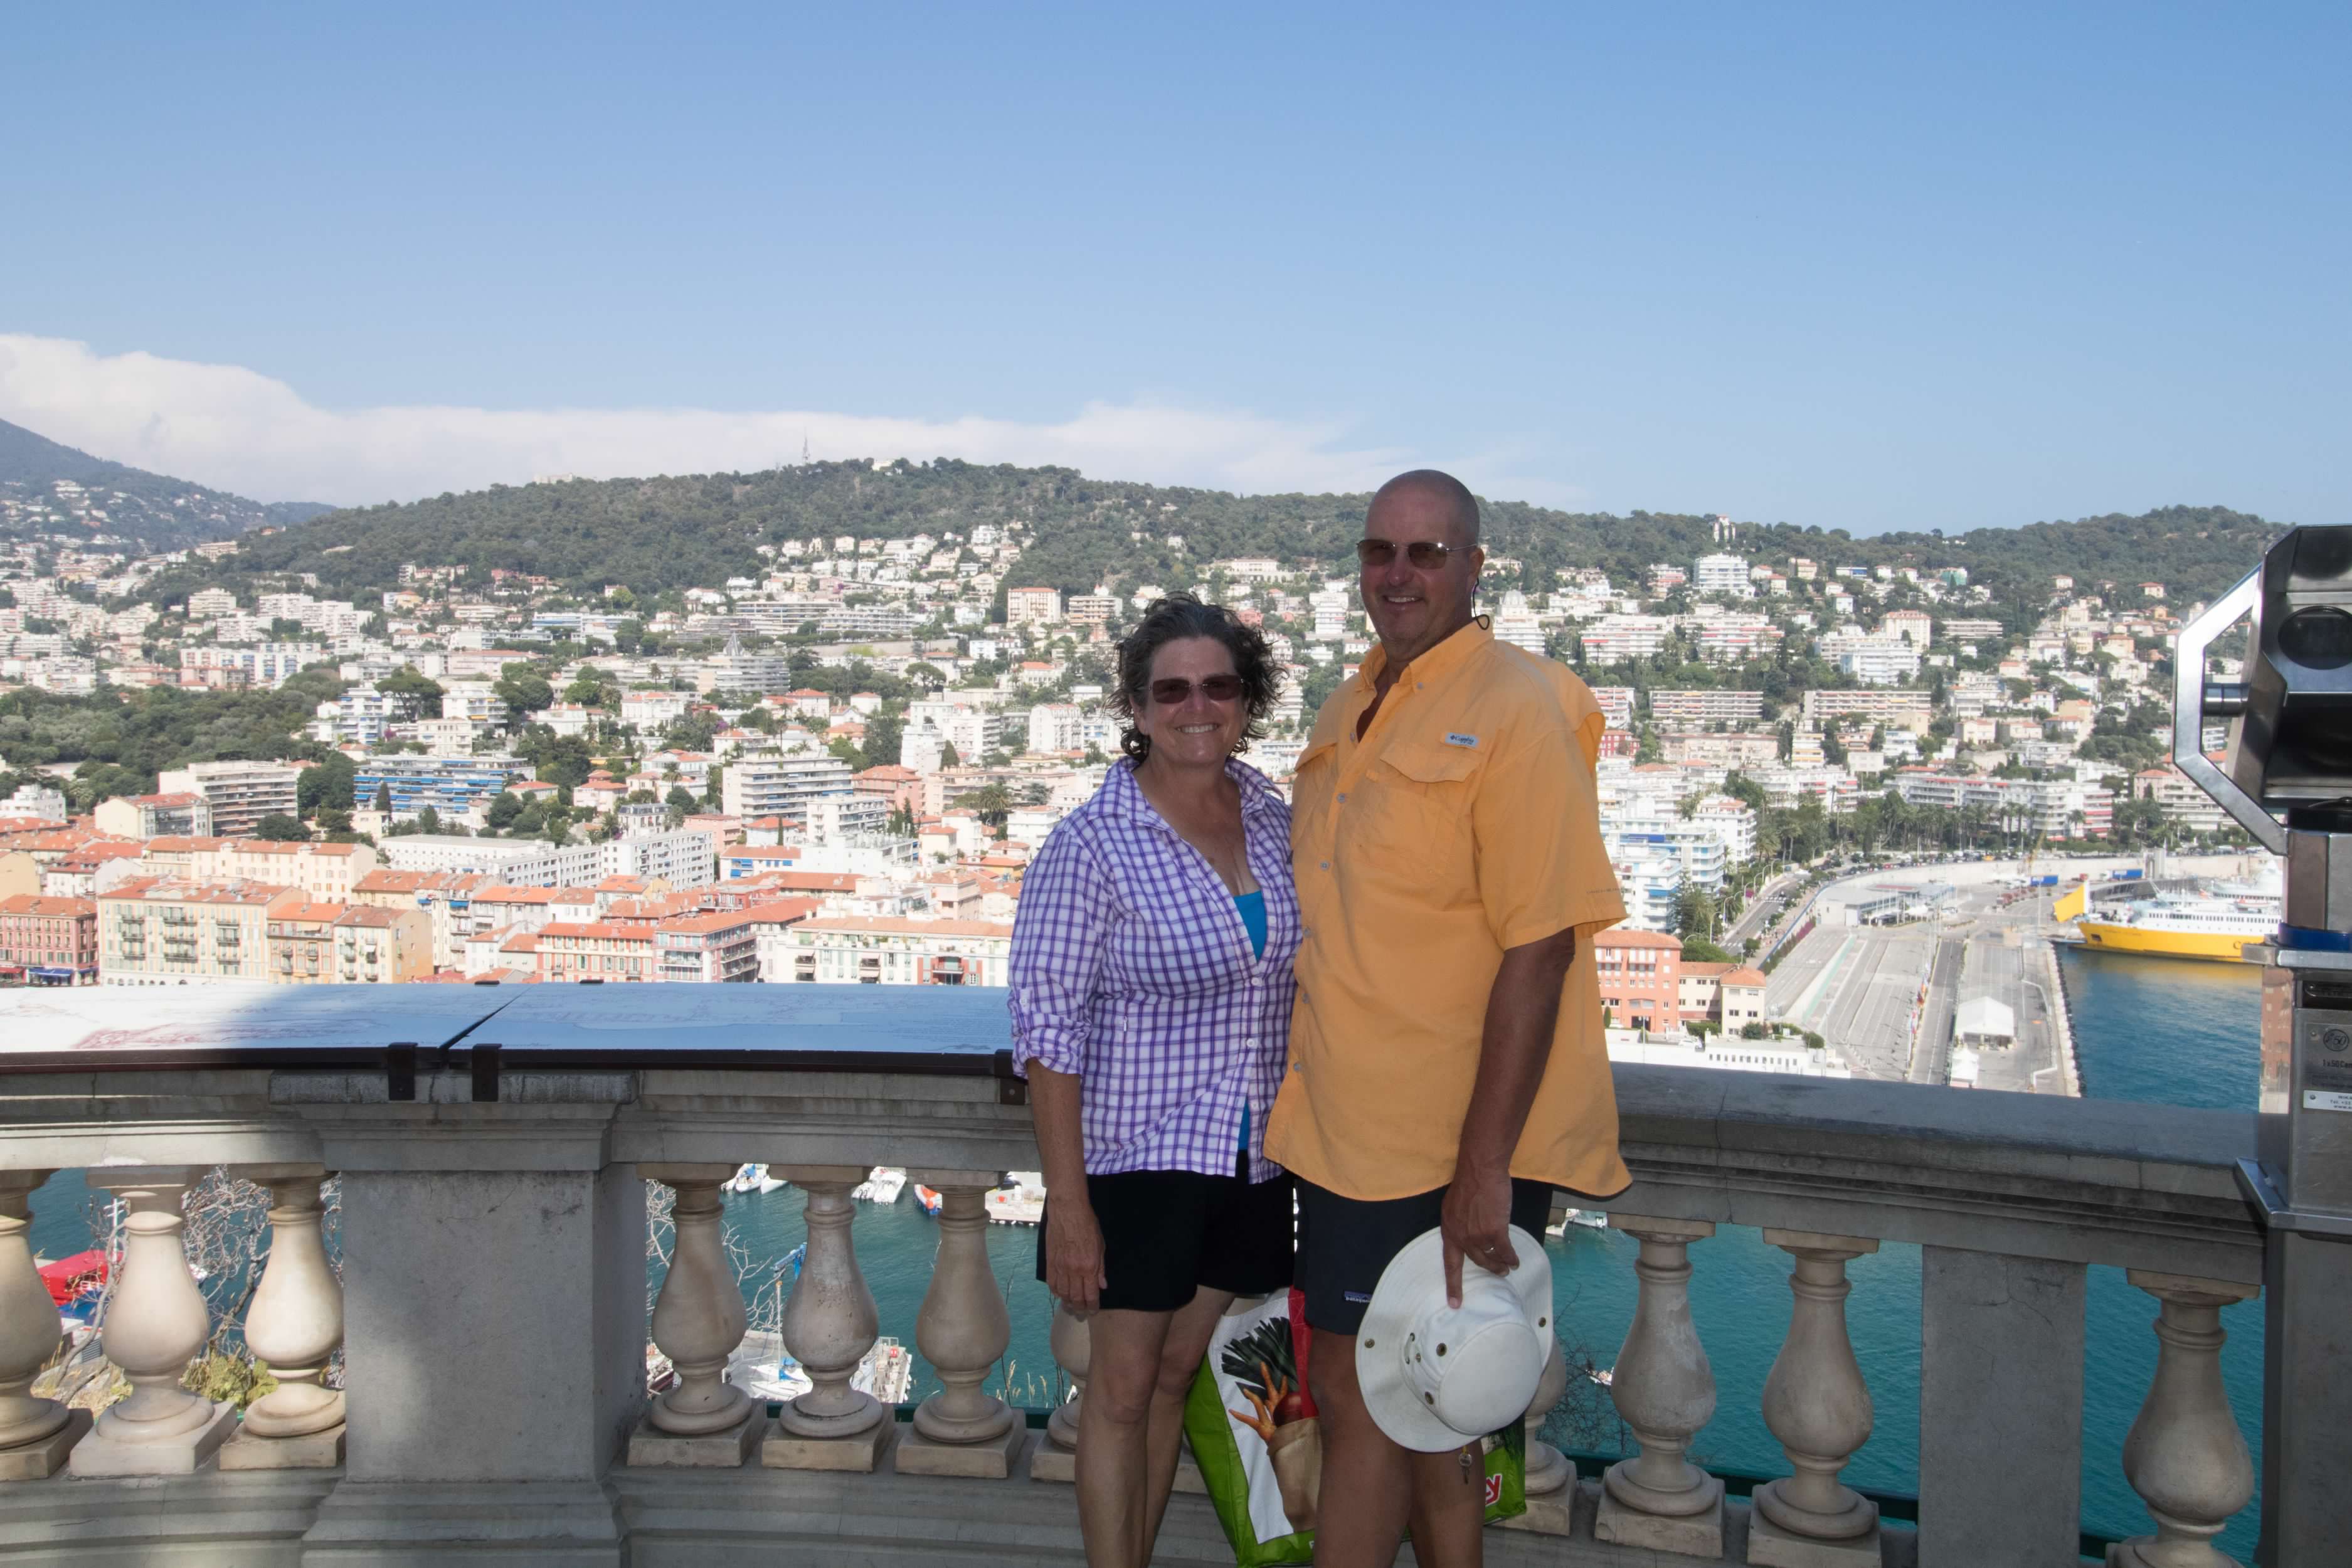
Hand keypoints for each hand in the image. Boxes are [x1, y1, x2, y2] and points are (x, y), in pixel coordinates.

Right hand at [1045, 1200, 1108, 1317]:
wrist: (1068, 1210)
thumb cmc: (1087, 1225)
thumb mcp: (1101, 1245)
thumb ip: (1101, 1268)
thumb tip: (1102, 1286)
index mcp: (1089, 1267)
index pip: (1091, 1295)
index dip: (1092, 1306)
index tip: (1093, 1311)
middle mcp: (1074, 1270)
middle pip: (1075, 1298)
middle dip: (1080, 1308)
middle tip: (1082, 1312)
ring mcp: (1060, 1267)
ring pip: (1062, 1293)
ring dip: (1067, 1302)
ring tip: (1072, 1306)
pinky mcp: (1050, 1261)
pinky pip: (1051, 1283)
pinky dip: (1056, 1292)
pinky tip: (1060, 1294)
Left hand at [1439, 1166, 1516, 1308]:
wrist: (1480, 1171)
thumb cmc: (1467, 1183)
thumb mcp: (1452, 1206)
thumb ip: (1459, 1223)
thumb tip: (1466, 1233)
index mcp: (1449, 1231)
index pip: (1450, 1263)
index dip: (1453, 1284)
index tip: (1454, 1304)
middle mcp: (1461, 1237)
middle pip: (1476, 1261)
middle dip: (1489, 1269)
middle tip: (1499, 1273)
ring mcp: (1478, 1236)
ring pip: (1491, 1256)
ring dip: (1501, 1263)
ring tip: (1507, 1267)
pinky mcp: (1494, 1231)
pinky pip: (1505, 1251)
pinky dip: (1511, 1257)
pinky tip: (1516, 1261)